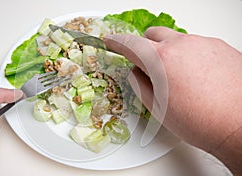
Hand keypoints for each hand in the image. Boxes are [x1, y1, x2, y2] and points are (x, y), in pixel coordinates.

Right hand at [104, 27, 241, 174]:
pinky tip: (199, 77)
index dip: (116, 42)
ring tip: (180, 78)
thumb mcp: (158, 108)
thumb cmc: (201, 121)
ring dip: (171, 52)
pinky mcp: (220, 46)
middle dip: (147, 47)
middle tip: (151, 67)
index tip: (111, 41)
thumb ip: (140, 84)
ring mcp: (203, 43)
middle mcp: (182, 45)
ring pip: (177, 40)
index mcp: (161, 59)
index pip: (130, 43)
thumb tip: (136, 72)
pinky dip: (190, 55)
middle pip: (153, 34)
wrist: (240, 125)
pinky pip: (196, 45)